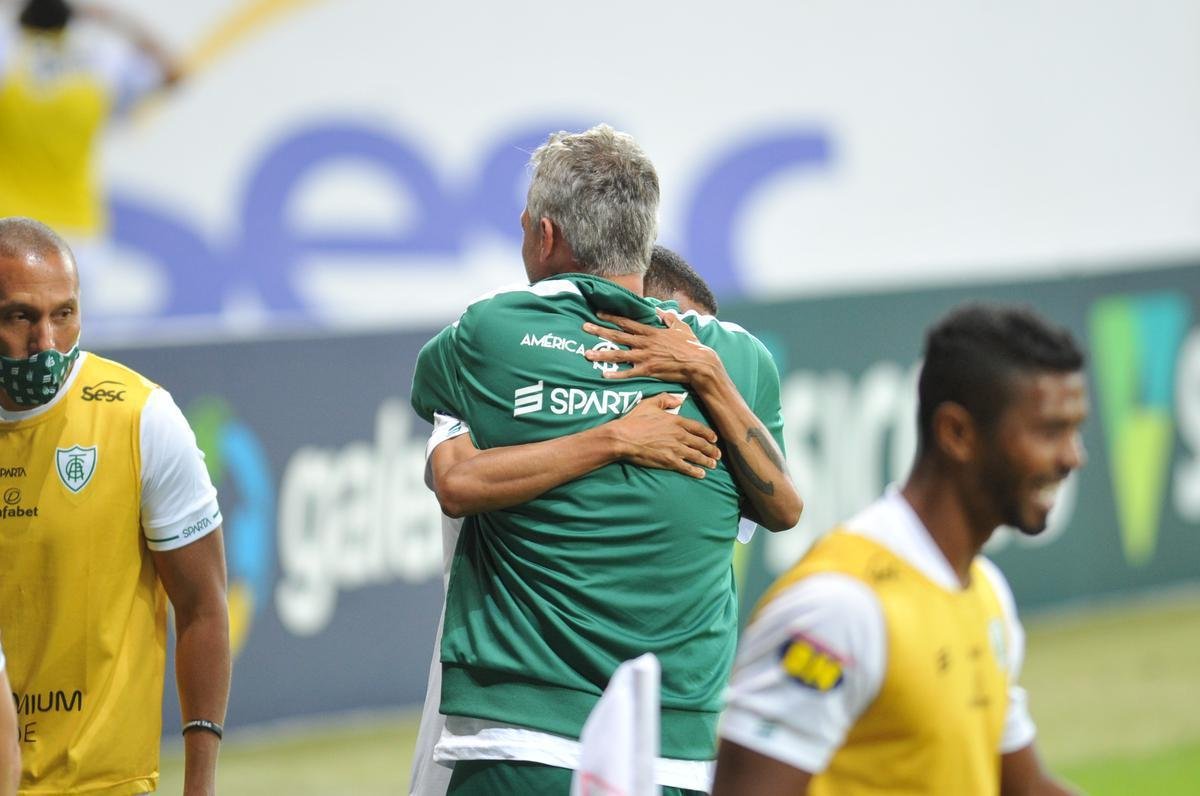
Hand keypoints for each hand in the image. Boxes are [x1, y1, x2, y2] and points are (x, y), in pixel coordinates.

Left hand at [583, 310, 721, 384]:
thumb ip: (669, 318)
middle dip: (600, 331)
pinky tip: (604, 375)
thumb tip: (661, 310)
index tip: (598, 313)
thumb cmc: (691, 345)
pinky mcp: (648, 370)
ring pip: (619, 355)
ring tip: (587, 354)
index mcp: (651, 332)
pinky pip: (629, 373)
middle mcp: (645, 343)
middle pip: (618, 336)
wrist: (698, 362)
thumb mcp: (681, 327)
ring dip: (602, 354)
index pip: (627, 322)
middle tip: (584, 327)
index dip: (612, 317)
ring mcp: (645, 357)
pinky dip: (616, 375)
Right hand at [609, 393, 720, 477]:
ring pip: (697, 456)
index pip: (698, 428)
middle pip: (701, 443)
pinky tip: (701, 474)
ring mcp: (676, 449)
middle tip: (717, 454)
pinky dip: (696, 471)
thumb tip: (678, 399)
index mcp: (676, 421)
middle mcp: (680, 435)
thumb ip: (665, 399)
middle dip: (711, 450)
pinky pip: (687, 467)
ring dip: (707, 461)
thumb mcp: (649, 403)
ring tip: (713, 465)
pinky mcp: (669, 461)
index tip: (714, 438)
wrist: (624, 437)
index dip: (708, 434)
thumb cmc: (634, 420)